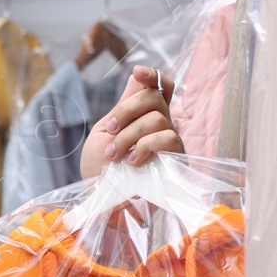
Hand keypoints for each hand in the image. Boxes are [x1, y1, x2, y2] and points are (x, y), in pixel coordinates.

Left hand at [79, 65, 182, 180]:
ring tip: (115, 156)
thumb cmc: (100, 172)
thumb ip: (121, 107)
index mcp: (142, 117)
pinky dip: (145, 146)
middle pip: (155, 96)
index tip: (138, 72)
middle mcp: (160, 126)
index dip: (153, 75)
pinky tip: (133, 162)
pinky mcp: (175, 161)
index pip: (160, 87)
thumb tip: (137, 75)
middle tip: (111, 131)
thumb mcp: (103, 134)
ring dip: (130, 135)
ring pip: (158, 118)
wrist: (103, 203)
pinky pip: (168, 137)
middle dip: (127, 110)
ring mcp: (169, 143)